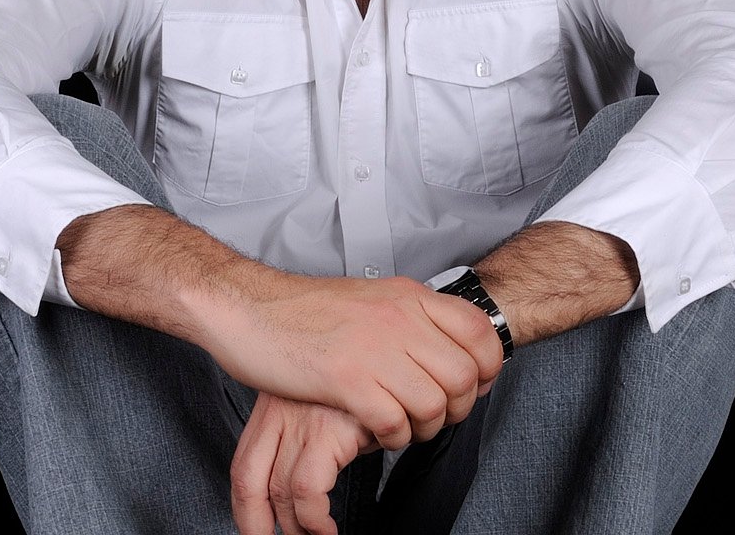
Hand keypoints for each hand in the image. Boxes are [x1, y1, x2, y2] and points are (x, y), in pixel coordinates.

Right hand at [202, 270, 502, 449]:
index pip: (479, 331)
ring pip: (434, 404)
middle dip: (458, 408)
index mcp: (407, 296)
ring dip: (424, 427)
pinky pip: (395, 421)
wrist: (247, 308)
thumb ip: (409, 317)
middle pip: (464, 376)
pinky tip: (377, 431)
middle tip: (434, 417)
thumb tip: (444, 344)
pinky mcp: (345, 379)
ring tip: (403, 427)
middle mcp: (398, 318)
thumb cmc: (302, 311)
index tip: (474, 386)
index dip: (487, 368)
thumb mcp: (370, 298)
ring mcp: (373, 347)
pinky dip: (393, 436)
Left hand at [230, 393, 377, 534]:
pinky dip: (315, 520)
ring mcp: (303, 419)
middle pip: (248, 481)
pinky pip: (309, 490)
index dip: (245, 507)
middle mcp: (281, 410)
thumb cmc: (366, 387)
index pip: (242, 466)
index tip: (254, 528)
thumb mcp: (324, 407)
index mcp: (273, 405)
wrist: (401, 363)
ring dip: (296, 527)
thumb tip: (299, 493)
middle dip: (256, 525)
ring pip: (280, 490)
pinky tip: (327, 529)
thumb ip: (306, 439)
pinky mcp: (329, 429)